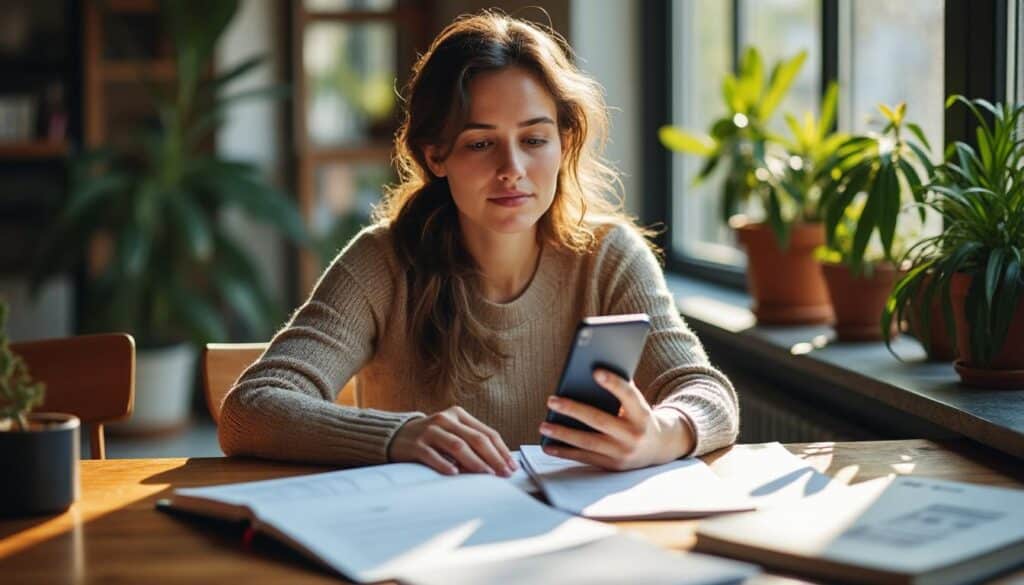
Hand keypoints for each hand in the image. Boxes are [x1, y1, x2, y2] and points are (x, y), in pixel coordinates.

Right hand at [389, 406, 516, 476]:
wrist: (396, 436)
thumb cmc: (431, 438)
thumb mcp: (452, 434)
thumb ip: (472, 443)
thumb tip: (499, 464)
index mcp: (459, 415)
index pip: (487, 433)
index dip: (501, 450)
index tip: (511, 466)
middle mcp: (446, 419)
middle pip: (475, 439)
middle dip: (493, 457)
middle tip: (503, 474)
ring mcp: (430, 430)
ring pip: (457, 446)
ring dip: (474, 462)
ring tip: (486, 474)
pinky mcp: (415, 444)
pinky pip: (432, 455)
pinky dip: (444, 464)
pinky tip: (454, 474)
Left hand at [539, 369, 693, 470]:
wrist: (658, 448)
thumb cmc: (640, 418)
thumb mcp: (638, 404)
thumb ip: (621, 392)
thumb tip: (592, 373)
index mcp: (643, 415)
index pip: (629, 395)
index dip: (613, 383)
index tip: (595, 371)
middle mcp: (634, 435)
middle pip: (600, 420)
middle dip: (573, 410)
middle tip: (552, 401)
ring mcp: (622, 453)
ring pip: (588, 442)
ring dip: (563, 434)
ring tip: (544, 426)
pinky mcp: (612, 466)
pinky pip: (585, 458)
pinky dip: (565, 452)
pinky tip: (548, 446)